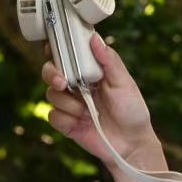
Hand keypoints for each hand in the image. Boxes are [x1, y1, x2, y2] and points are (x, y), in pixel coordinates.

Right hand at [43, 34, 162, 169]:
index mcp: (90, 71)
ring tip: (87, 111)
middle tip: (63, 82)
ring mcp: (70, 104)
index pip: (67, 55)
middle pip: (50, 71)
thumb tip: (95, 38)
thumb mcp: (124, 82)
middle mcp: (77, 85)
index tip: (54, 47)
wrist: (131, 143)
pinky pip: (53, 115)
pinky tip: (82, 122)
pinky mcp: (66, 123)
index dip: (57, 49)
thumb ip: (109, 61)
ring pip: (51, 94)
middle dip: (52, 74)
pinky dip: (66, 119)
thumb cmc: (132, 110)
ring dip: (68, 102)